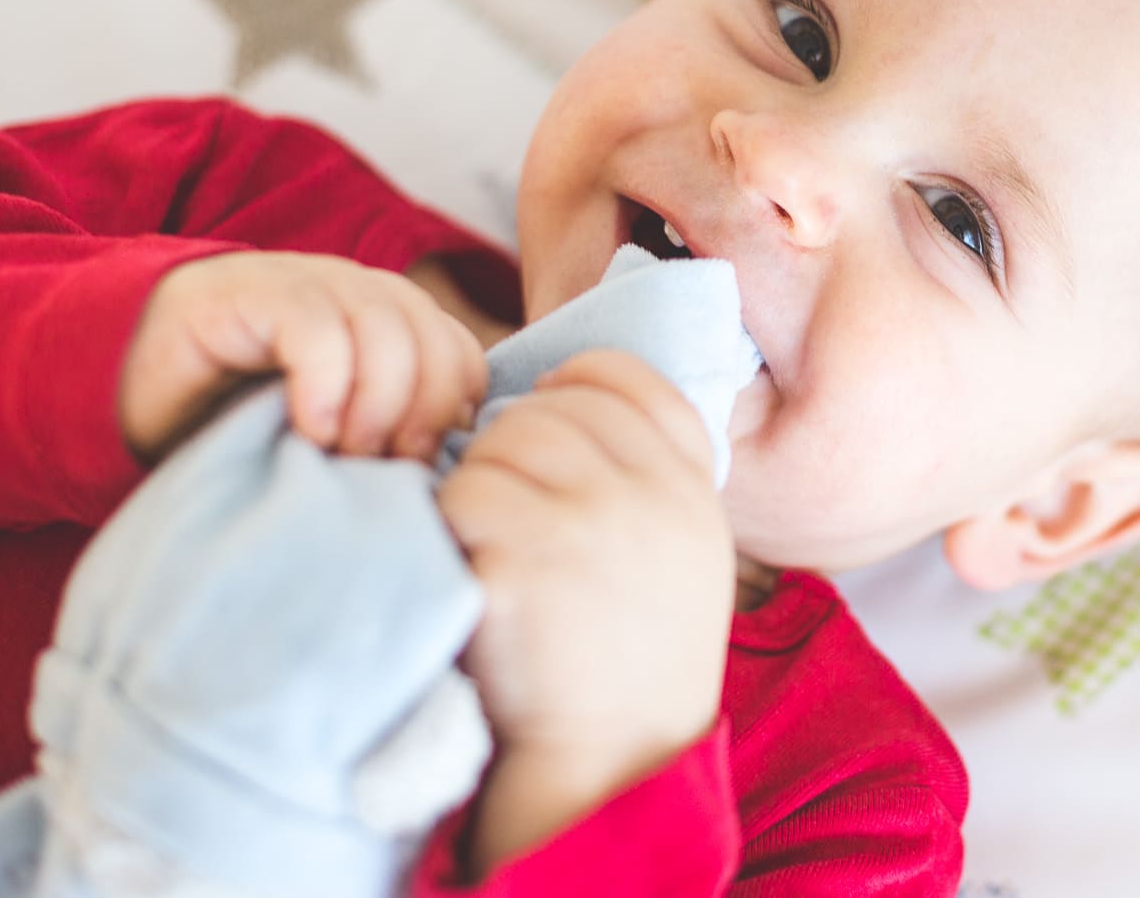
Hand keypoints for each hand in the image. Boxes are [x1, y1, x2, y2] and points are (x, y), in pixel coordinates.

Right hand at [119, 251, 488, 464]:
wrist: (123, 388)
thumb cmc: (232, 426)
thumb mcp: (326, 437)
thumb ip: (386, 436)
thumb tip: (450, 468)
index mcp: (389, 323)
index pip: (461, 356)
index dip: (452, 413)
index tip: (415, 466)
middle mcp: (357, 292)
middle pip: (434, 342)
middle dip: (421, 414)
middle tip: (381, 467)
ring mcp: (306, 282)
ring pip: (386, 330)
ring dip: (376, 405)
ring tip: (341, 451)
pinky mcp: (252, 289)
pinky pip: (317, 326)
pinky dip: (326, 384)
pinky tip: (307, 428)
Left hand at [434, 350, 735, 871]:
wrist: (614, 762)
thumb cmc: (635, 655)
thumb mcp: (682, 550)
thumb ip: (648, 473)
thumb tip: (566, 393)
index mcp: (689, 486)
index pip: (623, 377)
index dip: (572, 386)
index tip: (546, 424)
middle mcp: (650, 494)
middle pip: (547, 408)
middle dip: (510, 449)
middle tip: (507, 514)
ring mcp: (589, 523)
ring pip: (495, 444)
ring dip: (476, 488)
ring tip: (492, 551)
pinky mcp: (525, 561)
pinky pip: (459, 498)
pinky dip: (449, 533)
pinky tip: (474, 579)